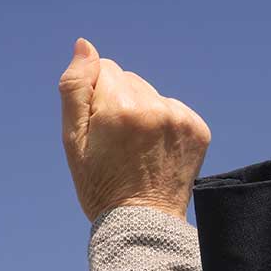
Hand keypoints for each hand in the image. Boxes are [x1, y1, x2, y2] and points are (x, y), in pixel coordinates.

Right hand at [59, 38, 209, 220]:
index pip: (105, 69)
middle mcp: (155, 107)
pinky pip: (173, 110)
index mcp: (121, 106)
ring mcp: (180, 119)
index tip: (99, 129)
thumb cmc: (100, 184)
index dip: (96, 98)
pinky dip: (164, 125)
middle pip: (130, 80)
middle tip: (117, 144)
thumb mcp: (72, 139)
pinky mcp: (198, 130)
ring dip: (143, 113)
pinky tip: (156, 152)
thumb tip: (85, 46)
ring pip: (152, 94)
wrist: (142, 224)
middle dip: (120, 103)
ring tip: (137, 150)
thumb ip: (75, 87)